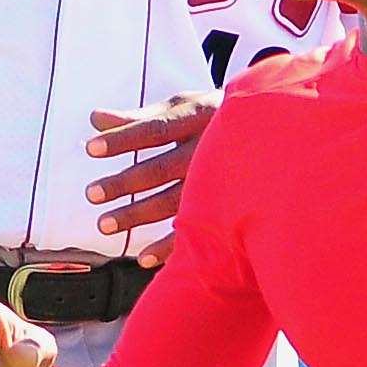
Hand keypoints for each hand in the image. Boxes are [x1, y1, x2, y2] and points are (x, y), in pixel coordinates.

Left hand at [84, 93, 217, 267]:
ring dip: (139, 215)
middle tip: (92, 193)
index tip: (91, 148)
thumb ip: (140, 117)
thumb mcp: (184, 108)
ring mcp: (221, 182)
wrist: (275, 134)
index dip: (123, 139)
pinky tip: (143, 258)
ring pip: (176, 202)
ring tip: (105, 224)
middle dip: (126, 182)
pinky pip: (199, 229)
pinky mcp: (228, 208)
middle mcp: (210, 151)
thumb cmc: (215, 119)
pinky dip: (170, 246)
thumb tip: (94, 119)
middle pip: (162, 168)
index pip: (155, 130)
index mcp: (198, 119)